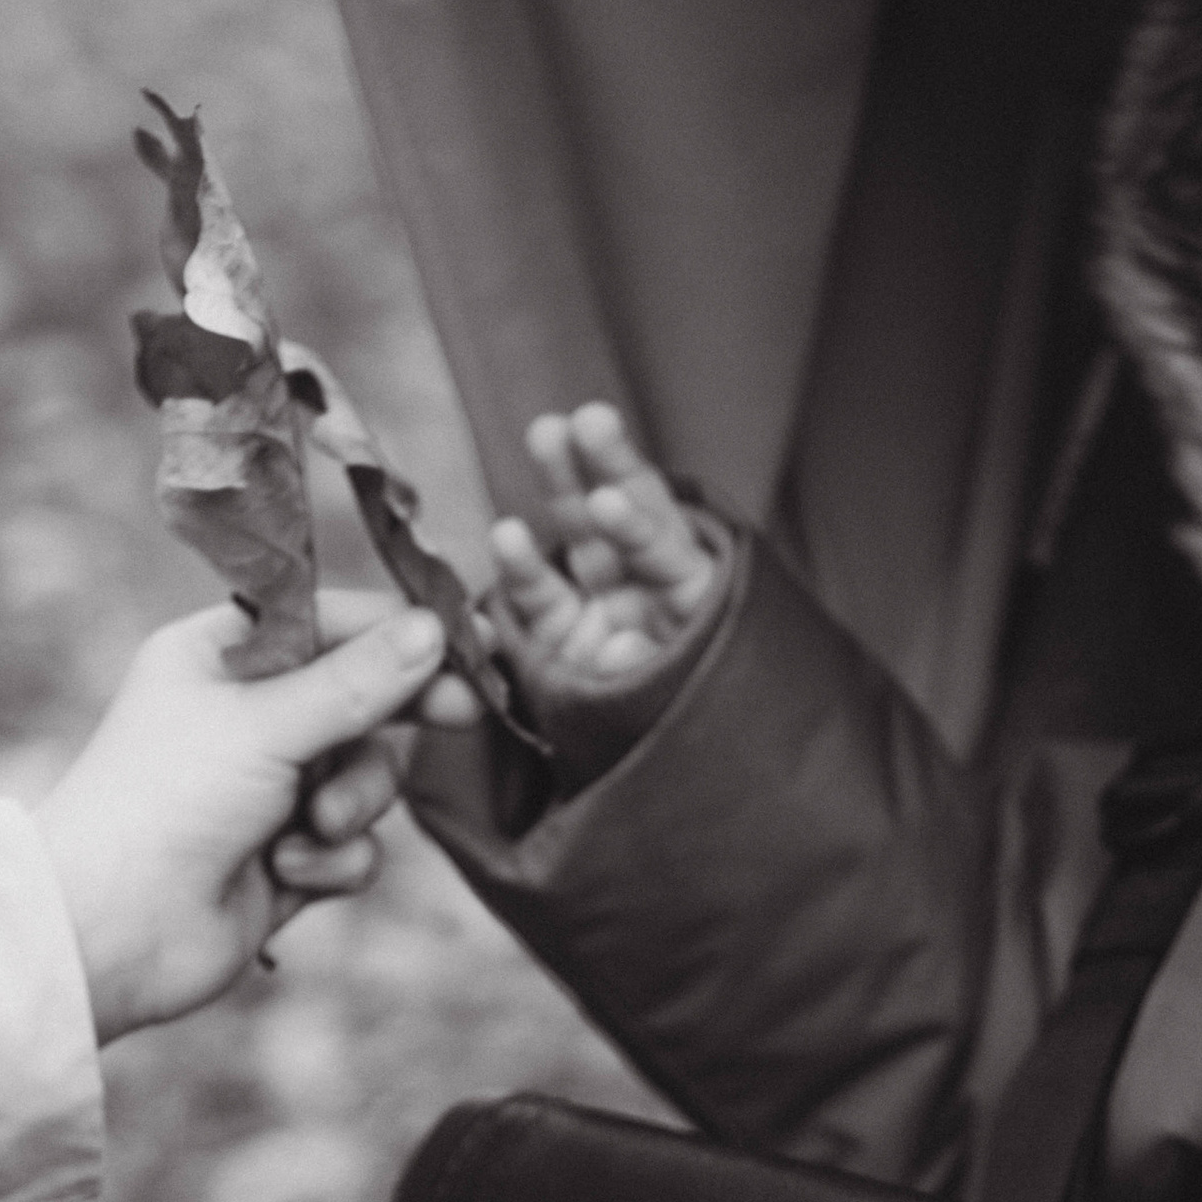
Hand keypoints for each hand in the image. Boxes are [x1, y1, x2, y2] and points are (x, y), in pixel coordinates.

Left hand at [36, 589, 435, 1039]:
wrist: (110, 930)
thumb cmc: (166, 802)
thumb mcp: (265, 723)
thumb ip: (357, 682)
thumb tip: (433, 630)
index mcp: (221, 656)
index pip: (330, 623)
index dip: (397, 634)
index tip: (466, 642)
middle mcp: (245, 716)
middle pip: (361, 700)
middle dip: (393, 722)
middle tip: (462, 715)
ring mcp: (267, 790)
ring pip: (365, 779)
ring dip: (352, 804)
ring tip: (316, 826)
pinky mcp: (285, 858)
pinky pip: (351, 847)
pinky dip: (331, 861)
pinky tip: (287, 873)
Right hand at [473, 401, 729, 714]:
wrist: (659, 780)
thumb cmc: (687, 730)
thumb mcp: (678, 705)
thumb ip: (649, 676)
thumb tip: (618, 651)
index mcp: (695, 597)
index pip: (666, 546)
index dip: (636, 526)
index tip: (608, 502)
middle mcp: (649, 590)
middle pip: (628, 516)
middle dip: (606, 466)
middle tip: (588, 421)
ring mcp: (602, 606)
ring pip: (580, 536)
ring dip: (563, 485)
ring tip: (547, 434)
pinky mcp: (561, 635)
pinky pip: (539, 596)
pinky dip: (521, 567)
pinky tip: (507, 535)